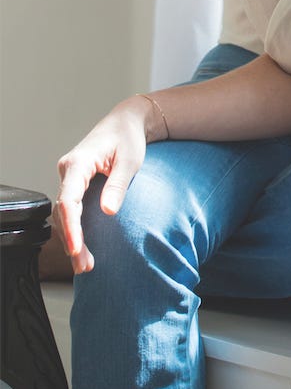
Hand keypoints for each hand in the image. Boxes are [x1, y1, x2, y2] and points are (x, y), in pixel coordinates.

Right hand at [53, 96, 155, 273]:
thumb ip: (117, 184)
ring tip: (85, 264)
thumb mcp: (129, 160)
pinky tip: (83, 249)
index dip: (71, 227)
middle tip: (85, 265)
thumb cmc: (128, 138)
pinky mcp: (75, 185)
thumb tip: (108, 212)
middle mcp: (68, 171)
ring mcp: (70, 178)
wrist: (125, 123)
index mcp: (79, 162)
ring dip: (73, 238)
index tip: (76, 249)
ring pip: (65, 214)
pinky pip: (71, 210)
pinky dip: (76, 229)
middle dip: (72, 240)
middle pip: (64, 211)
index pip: (68, 199)